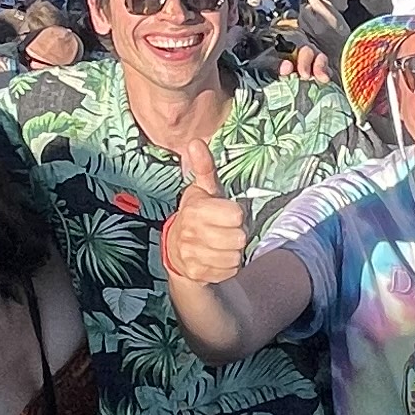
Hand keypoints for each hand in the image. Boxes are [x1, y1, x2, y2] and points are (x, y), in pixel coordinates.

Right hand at [160, 169, 250, 286]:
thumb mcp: (203, 190)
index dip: (237, 215)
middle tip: (227, 231)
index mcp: (194, 209)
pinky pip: (229, 271)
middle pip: (238, 238)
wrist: (176, 249)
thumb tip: (195, 142)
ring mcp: (192, 255)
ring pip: (235, 257)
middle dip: (237, 235)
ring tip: (222, 244)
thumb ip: (204, 168)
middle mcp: (190, 233)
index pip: (236, 215)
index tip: (228, 214)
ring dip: (233, 251)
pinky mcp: (196, 273)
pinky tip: (217, 258)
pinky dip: (227, 266)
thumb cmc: (198, 215)